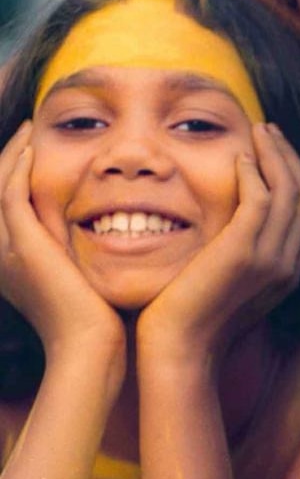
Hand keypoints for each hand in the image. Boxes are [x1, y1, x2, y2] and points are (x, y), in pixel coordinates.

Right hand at [0, 122, 124, 369]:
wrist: (90, 348)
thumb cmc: (98, 318)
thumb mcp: (83, 275)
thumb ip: (80, 250)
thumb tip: (109, 227)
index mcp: (12, 260)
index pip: (6, 204)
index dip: (16, 173)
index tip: (35, 147)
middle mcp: (0, 254)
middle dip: (8, 158)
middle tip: (28, 130)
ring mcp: (6, 251)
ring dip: (11, 155)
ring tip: (29, 130)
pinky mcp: (21, 246)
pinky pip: (10, 196)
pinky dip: (17, 169)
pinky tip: (31, 148)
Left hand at [137, 123, 299, 360]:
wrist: (180, 349)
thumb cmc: (196, 317)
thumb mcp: (236, 284)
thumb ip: (251, 255)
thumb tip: (245, 221)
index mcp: (290, 272)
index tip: (279, 154)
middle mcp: (289, 264)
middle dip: (292, 157)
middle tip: (271, 132)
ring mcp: (271, 259)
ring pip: (290, 191)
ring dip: (276, 154)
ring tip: (261, 131)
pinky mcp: (244, 253)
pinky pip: (261, 199)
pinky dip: (255, 172)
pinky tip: (241, 158)